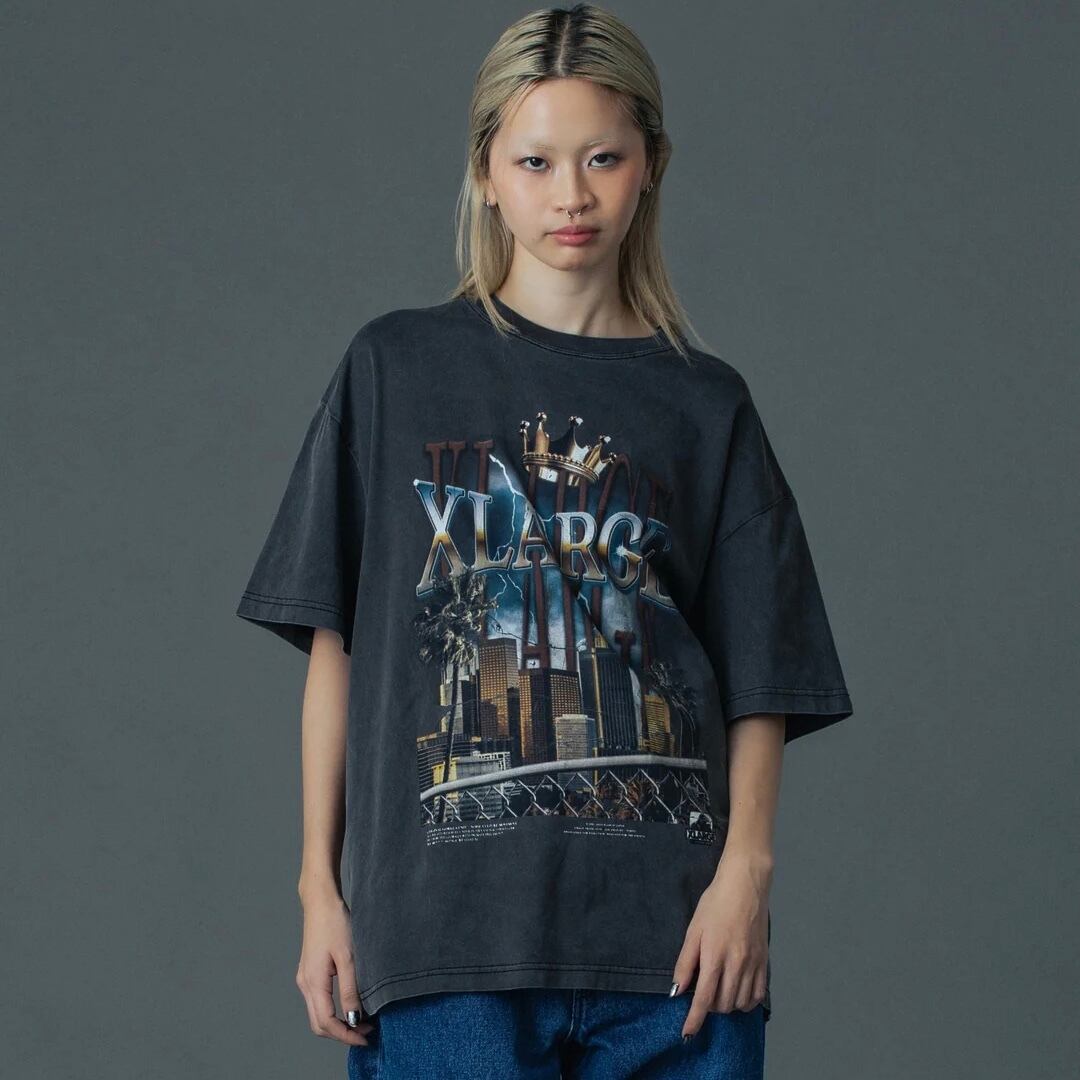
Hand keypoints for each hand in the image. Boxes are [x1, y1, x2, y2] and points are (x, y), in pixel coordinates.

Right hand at [296, 889, 373, 1045]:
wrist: (321, 901)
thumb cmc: (335, 923)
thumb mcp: (348, 957)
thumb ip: (350, 990)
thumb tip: (354, 1019)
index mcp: (313, 982)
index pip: (326, 1023)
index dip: (346, 1035)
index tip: (365, 1038)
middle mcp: (305, 984)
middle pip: (319, 1023)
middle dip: (341, 1033)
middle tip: (366, 1032)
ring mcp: (305, 978)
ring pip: (318, 1014)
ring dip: (338, 1023)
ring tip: (362, 1020)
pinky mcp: (310, 972)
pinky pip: (319, 1001)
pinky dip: (333, 1010)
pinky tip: (350, 1004)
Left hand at [671, 850, 770, 1037]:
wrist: (745, 886)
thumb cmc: (715, 904)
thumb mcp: (693, 930)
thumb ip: (685, 962)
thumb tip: (677, 990)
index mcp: (715, 957)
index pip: (703, 998)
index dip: (694, 1019)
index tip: (687, 1034)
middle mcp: (737, 965)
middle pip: (722, 1004)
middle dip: (709, 1007)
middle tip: (702, 992)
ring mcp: (753, 965)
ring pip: (739, 1003)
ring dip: (726, 1004)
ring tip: (718, 989)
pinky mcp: (764, 962)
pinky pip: (757, 996)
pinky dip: (745, 1001)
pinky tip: (737, 991)